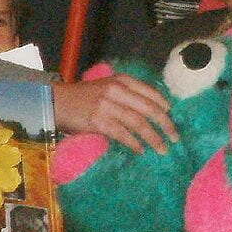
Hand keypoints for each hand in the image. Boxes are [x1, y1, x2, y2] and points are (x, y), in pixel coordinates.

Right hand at [52, 75, 177, 153]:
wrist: (55, 101)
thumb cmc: (83, 96)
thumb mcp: (106, 86)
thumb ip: (126, 94)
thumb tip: (151, 110)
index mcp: (121, 80)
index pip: (150, 92)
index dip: (164, 105)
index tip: (173, 117)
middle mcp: (116, 90)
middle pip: (149, 109)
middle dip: (166, 124)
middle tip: (175, 137)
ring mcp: (107, 105)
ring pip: (138, 123)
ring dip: (154, 138)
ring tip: (163, 149)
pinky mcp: (98, 121)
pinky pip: (122, 134)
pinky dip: (134, 144)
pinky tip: (141, 151)